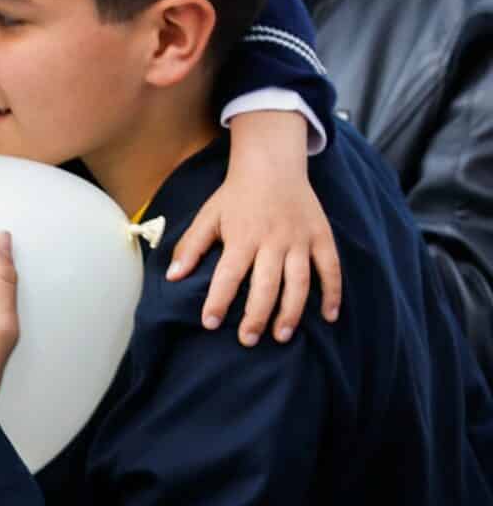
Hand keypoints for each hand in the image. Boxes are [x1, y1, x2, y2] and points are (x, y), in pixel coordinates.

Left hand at [170, 109, 341, 343]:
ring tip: (282, 336)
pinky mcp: (321, 236)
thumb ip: (190, 247)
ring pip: (299, 281)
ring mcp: (300, 239)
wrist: (272, 165)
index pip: (228, 275)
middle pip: (266, 284)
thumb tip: (172, 277)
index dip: (218, 300)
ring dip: (292, 311)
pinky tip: (329, 316)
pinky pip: (330, 267)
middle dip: (257, 315)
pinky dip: (333, 292)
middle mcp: (273, 240)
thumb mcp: (208, 217)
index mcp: (243, 237)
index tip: (210, 323)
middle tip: (248, 340)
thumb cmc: (235, 196)